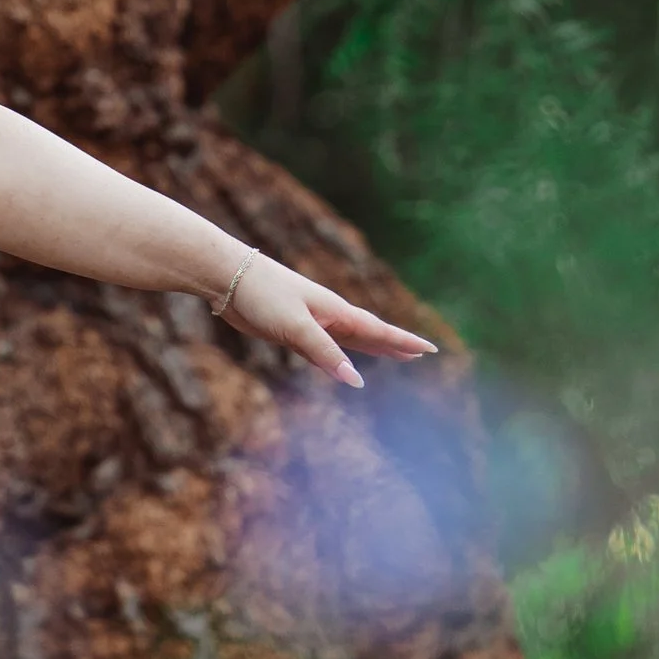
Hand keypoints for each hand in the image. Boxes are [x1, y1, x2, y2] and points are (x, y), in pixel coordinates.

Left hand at [220, 248, 436, 390]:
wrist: (227, 277)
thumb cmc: (263, 294)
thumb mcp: (296, 328)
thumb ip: (325, 354)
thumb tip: (355, 380)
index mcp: (336, 312)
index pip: (379, 330)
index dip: (404, 342)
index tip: (431, 350)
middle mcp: (328, 316)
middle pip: (369, 334)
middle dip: (395, 345)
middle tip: (421, 355)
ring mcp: (310, 322)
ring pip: (349, 340)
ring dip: (372, 348)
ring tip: (393, 355)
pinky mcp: (291, 330)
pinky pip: (326, 347)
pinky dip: (341, 355)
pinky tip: (343, 362)